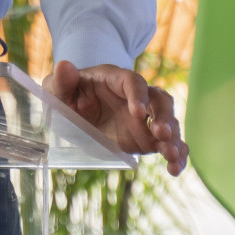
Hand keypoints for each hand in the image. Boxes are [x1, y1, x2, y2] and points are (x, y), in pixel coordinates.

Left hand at [43, 60, 188, 175]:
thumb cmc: (69, 94)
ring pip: (169, 122)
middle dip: (164, 116)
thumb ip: (61, 80)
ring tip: (172, 156)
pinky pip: (168, 143)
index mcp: (115, 80)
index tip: (139, 112)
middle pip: (159, 100)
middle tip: (162, 134)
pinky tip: (175, 169)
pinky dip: (176, 154)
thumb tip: (64, 66)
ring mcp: (145, 118)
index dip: (139, 95)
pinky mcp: (148, 136)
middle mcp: (136, 97)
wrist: (76, 110)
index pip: (133, 82)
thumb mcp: (58, 88)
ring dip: (174, 138)